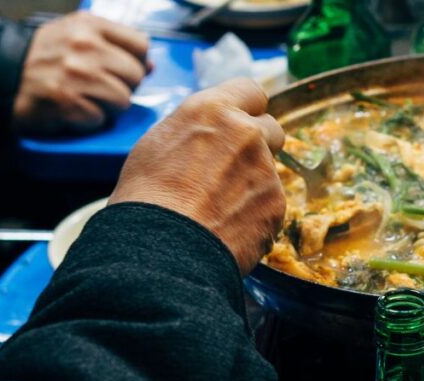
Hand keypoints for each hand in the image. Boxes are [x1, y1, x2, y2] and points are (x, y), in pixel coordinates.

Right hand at [12, 12, 149, 134]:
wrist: (4, 75)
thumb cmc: (46, 57)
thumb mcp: (78, 36)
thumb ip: (115, 45)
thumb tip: (150, 65)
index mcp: (89, 25)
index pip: (140, 44)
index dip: (136, 61)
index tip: (121, 68)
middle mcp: (84, 46)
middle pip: (136, 75)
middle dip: (124, 86)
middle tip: (101, 88)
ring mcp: (76, 75)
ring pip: (124, 101)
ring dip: (109, 107)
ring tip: (88, 99)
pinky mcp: (68, 102)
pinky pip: (101, 119)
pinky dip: (90, 120)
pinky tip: (74, 110)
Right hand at [109, 78, 285, 275]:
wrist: (162, 248)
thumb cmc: (147, 198)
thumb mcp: (159, 143)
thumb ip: (196, 131)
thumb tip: (209, 136)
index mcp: (212, 110)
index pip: (251, 91)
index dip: (247, 109)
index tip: (242, 123)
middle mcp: (246, 133)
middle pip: (271, 129)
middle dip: (259, 145)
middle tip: (233, 170)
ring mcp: (266, 169)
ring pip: (270, 171)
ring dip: (254, 184)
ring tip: (220, 208)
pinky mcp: (277, 204)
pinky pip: (272, 205)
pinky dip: (256, 215)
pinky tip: (229, 228)